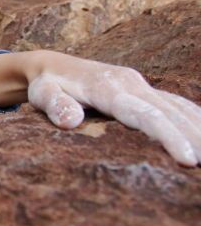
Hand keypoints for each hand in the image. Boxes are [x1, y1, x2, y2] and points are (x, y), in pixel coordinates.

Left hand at [27, 54, 200, 166]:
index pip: (146, 115)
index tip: (187, 160)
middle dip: (192, 138)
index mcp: (108, 88)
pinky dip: (193, 117)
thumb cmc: (46, 86)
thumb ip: (54, 106)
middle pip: (170, 112)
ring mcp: (139, 84)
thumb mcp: (41, 95)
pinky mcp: (142, 88)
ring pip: (177, 107)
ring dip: (198, 128)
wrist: (51, 65)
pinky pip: (174, 103)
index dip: (168, 137)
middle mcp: (130, 83)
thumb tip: (71, 121)